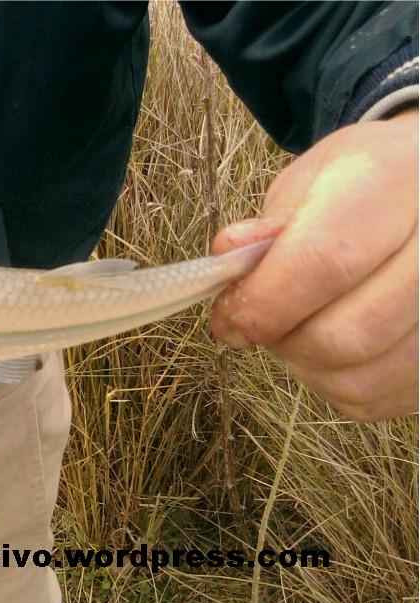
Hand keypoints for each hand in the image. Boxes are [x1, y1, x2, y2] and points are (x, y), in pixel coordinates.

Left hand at [210, 109, 417, 421]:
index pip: (327, 260)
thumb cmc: (362, 185)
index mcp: (397, 177)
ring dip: (306, 367)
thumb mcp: (313, 180)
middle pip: (348, 334)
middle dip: (283, 339)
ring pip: (362, 379)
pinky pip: (378, 399)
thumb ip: (271, 227)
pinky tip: (335, 347)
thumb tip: (228, 259)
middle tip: (263, 320)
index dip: (265, 301)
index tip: (230, 316)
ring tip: (299, 328)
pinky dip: (337, 384)